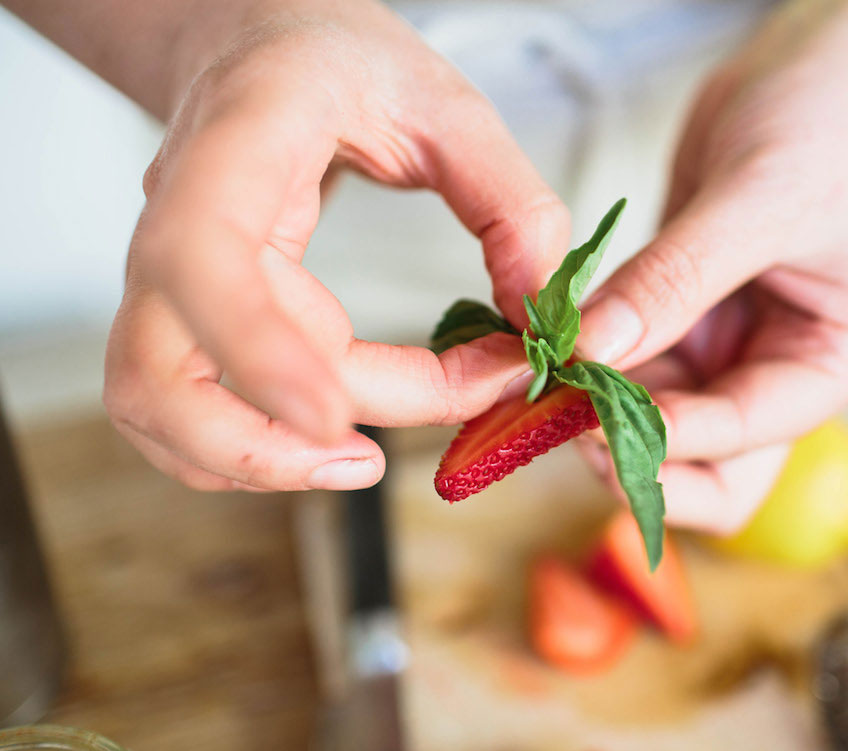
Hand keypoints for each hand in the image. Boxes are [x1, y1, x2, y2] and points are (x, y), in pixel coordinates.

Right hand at [104, 3, 567, 490]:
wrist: (257, 42)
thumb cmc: (337, 61)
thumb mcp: (446, 105)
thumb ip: (510, 204)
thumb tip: (543, 318)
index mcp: (238, 146)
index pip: (203, 254)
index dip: (256, 347)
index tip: (334, 416)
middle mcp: (180, 220)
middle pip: (158, 369)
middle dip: (260, 447)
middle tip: (368, 463)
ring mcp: (171, 274)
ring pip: (156, 405)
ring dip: (253, 460)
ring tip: (360, 460)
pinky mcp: (187, 311)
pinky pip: (183, 406)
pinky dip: (249, 446)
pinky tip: (333, 435)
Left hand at [575, 1, 847, 531]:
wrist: (820, 60)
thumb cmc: (830, 121)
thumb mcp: (758, 200)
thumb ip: (674, 280)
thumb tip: (592, 349)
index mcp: (836, 362)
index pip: (744, 434)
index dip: (663, 436)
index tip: (582, 412)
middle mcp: (785, 371)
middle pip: (708, 466)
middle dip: (636, 455)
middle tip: (559, 419)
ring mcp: (734, 349)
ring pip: (657, 422)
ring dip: (598, 411)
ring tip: (538, 375)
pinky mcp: (688, 319)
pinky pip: (632, 366)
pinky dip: (591, 363)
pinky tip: (548, 342)